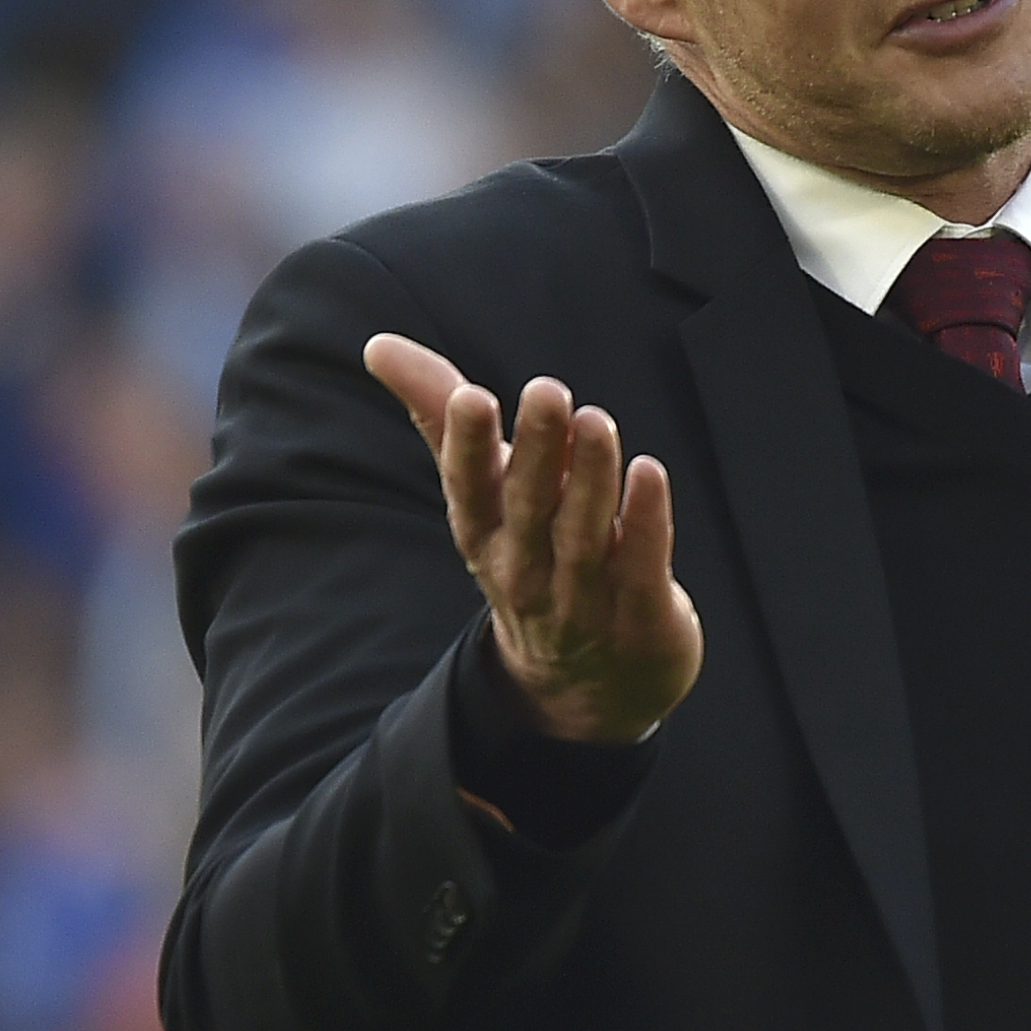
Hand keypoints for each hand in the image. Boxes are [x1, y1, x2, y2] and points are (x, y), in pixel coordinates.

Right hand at [364, 334, 702, 744]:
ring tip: (597, 420)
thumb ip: (442, 415)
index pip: (469, 490)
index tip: (471, 396)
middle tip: (547, 390)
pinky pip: (643, 566)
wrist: (584, 685)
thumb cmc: (530, 555)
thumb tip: (379, 345)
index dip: (467, 447)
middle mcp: (527, 569)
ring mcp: (585, 599)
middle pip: (529, 507)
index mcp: (484, 535)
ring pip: (585, 535)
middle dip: (536, 449)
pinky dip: (646, 522)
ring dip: (592, 477)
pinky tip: (651, 473)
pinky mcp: (642, 617)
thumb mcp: (483, 492)